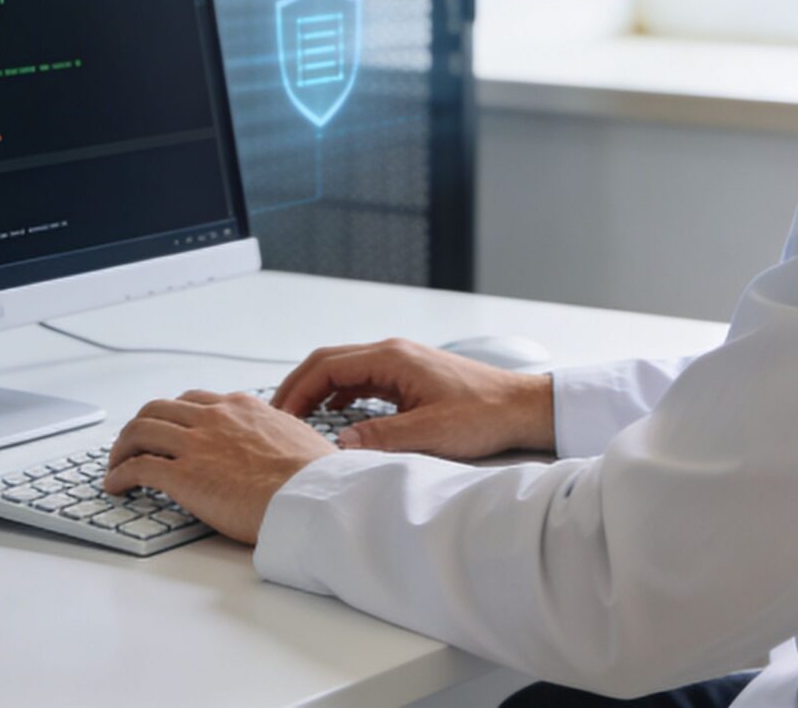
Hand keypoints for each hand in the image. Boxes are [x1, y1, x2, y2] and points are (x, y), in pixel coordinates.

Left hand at [100, 390, 333, 544]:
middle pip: (158, 410)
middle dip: (140, 426)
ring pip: (140, 431)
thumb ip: (278, 436)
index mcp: (242, 408)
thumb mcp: (298, 439)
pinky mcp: (183, 476)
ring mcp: (196, 444)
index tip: (167, 429)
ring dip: (121, 448)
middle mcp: (214, 418)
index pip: (193, 401)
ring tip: (115, 465)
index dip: (173, 415)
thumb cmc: (316, 477)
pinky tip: (115, 486)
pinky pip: (137, 467)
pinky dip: (119, 474)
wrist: (313, 496)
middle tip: (132, 444)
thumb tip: (285, 450)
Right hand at [271, 337, 555, 459]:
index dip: (296, 390)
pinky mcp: (407, 376)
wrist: (520, 406)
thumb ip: (382, 438)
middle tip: (277, 417)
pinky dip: (339, 394)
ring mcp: (399, 363)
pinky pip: (361, 379)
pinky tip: (333, 415)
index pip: (326, 366)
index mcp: (392, 358)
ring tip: (297, 418)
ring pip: (343, 369)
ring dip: (317, 390)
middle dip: (298, 388)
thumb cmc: (484, 413)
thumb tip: (339, 444)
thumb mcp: (431, 432)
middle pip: (328, 362)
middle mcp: (392, 353)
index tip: (279, 415)